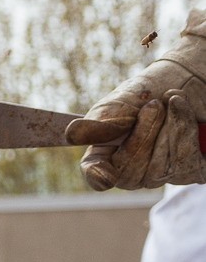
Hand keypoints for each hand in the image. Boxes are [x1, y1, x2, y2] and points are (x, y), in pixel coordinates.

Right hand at [76, 14, 205, 190]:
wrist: (178, 84)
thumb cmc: (140, 98)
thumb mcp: (115, 107)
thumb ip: (97, 124)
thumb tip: (71, 135)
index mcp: (104, 158)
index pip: (95, 175)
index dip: (98, 177)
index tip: (105, 177)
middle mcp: (131, 174)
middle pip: (133, 171)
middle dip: (145, 133)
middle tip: (153, 104)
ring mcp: (161, 176)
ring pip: (162, 166)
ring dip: (168, 125)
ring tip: (169, 103)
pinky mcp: (190, 171)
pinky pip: (187, 160)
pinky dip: (184, 127)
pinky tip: (181, 108)